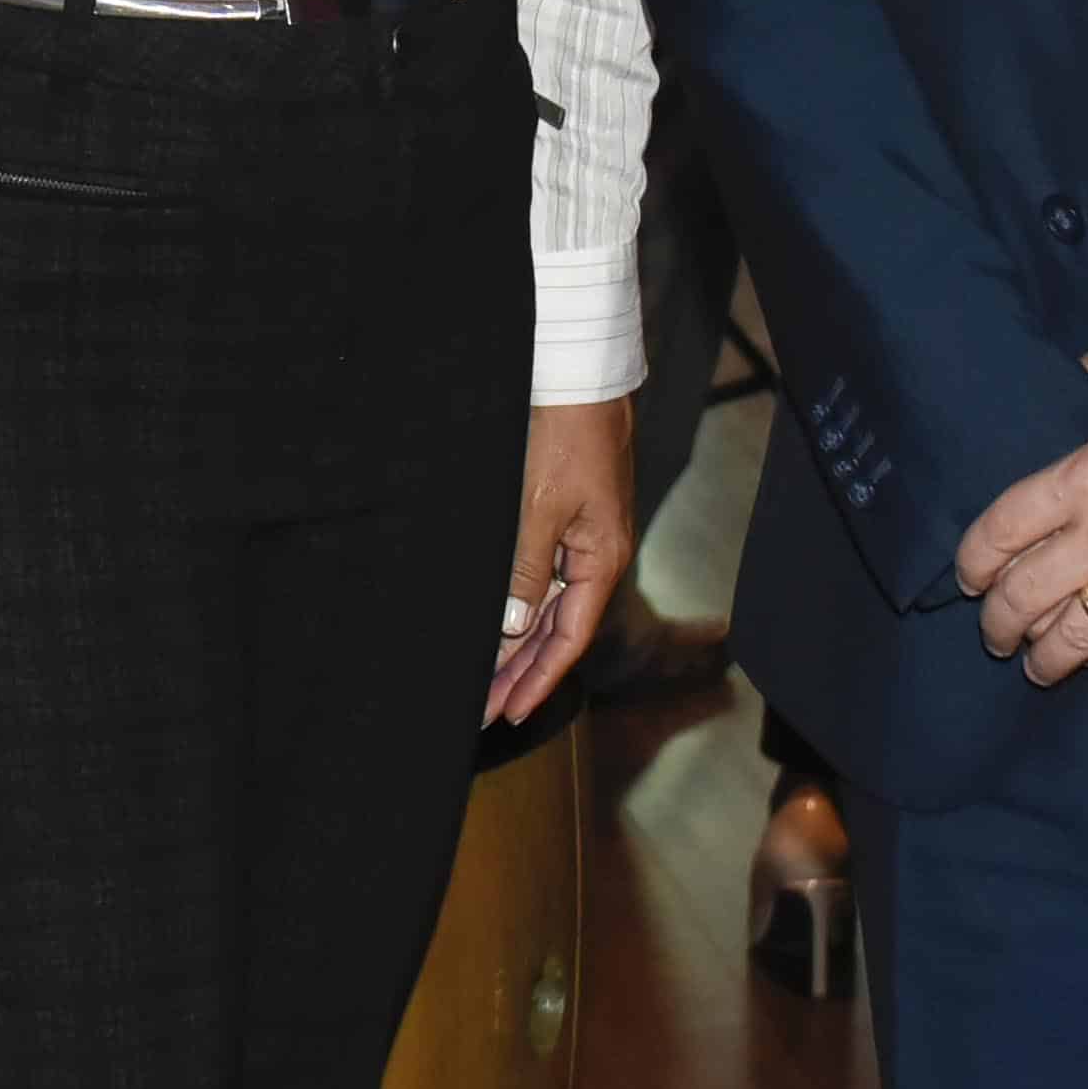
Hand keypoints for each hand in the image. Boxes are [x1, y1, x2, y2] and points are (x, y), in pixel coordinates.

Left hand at [487, 396, 636, 724]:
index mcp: (601, 560)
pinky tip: (499, 621)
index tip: (508, 710)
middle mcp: (597, 556)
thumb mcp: (539, 508)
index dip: (537, 678)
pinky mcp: (567, 518)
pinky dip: (522, 605)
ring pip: (550, 606)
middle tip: (486, 708)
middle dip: (522, 671)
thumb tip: (512, 627)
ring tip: (487, 679)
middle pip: (559, 630)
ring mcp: (584, 538)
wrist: (579, 378)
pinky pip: (544, 577)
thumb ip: (525, 570)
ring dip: (519, 643)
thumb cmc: (565, 435)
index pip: (568, 637)